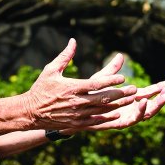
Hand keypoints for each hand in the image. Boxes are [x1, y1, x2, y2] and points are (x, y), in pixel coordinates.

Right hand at [25, 39, 142, 131]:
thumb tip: (74, 41)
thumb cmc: (41, 88)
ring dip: (118, 104)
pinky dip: (108, 118)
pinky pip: (96, 121)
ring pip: (103, 110)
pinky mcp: (77, 124)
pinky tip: (118, 113)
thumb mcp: (51, 70)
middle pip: (104, 98)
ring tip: (132, 99)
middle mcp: (76, 102)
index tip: (123, 77)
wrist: (30, 112)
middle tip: (134, 89)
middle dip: (121, 93)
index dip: (111, 81)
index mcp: (71, 87)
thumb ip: (65, 56)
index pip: (96, 84)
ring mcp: (77, 115)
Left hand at [88, 52, 164, 124]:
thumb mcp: (102, 80)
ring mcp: (125, 116)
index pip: (148, 93)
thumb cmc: (88, 95)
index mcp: (128, 98)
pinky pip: (132, 120)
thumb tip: (120, 56)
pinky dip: (139, 112)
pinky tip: (143, 101)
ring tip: (162, 96)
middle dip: (161, 98)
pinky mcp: (118, 123)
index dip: (158, 89)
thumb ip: (112, 70)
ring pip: (145, 114)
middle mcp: (129, 108)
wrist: (75, 110)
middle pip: (150, 104)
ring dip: (155, 105)